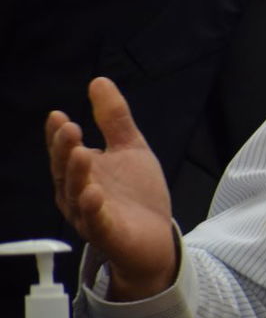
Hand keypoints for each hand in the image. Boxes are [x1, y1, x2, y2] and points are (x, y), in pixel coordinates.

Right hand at [45, 77, 176, 299]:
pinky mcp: (107, 234)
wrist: (155, 237)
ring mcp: (90, 216)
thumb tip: (98, 80)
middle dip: (65, 150)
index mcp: (80, 172)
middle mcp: (77, 194)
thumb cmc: (137, 193)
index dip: (59, 135)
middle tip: (69, 128)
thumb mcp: (130, 148)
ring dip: (77, 175)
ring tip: (81, 152)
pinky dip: (93, 209)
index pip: (65, 151)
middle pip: (65, 171)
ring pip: (77, 195)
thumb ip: (114, 118)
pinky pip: (96, 222)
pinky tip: (95, 194)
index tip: (58, 115)